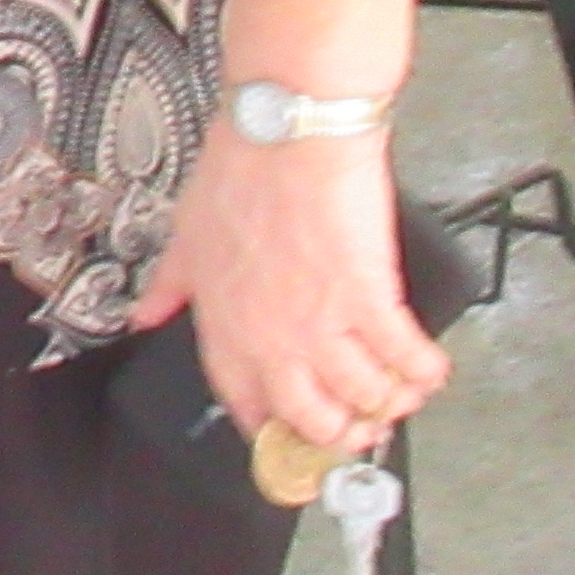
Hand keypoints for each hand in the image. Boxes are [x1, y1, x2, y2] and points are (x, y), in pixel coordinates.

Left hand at [140, 132, 445, 459]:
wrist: (287, 135)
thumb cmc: (238, 172)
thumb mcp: (186, 235)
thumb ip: (172, 285)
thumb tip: (147, 314)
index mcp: (223, 322)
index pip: (242, 402)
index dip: (271, 430)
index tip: (288, 439)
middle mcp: (269, 335)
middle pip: (308, 419)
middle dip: (338, 433)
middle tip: (358, 425)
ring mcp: (320, 324)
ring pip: (362, 401)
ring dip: (386, 404)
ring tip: (397, 393)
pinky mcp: (369, 302)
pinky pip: (406, 361)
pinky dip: (424, 372)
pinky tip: (427, 368)